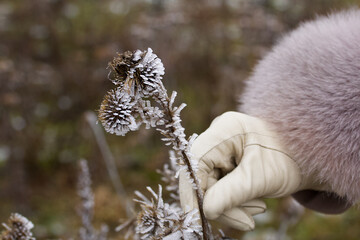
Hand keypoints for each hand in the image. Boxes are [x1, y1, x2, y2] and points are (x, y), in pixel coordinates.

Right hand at [179, 112, 329, 230]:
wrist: (304, 159)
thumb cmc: (286, 159)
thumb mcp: (261, 178)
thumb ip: (232, 193)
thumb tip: (206, 211)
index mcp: (225, 130)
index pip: (195, 160)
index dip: (192, 190)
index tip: (199, 217)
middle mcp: (216, 138)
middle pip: (201, 177)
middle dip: (221, 203)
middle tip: (246, 221)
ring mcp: (218, 151)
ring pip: (209, 187)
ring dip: (230, 206)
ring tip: (257, 209)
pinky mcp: (222, 164)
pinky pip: (218, 189)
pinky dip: (233, 203)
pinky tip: (253, 203)